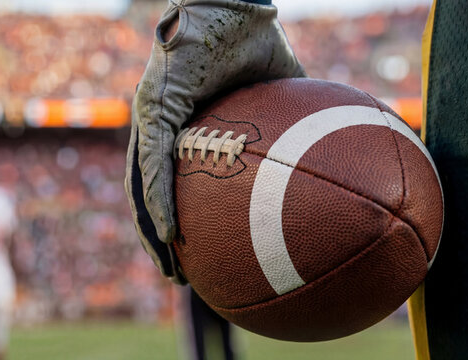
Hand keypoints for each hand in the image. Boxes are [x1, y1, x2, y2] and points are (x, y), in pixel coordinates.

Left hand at [125, 0, 304, 283]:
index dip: (177, 212)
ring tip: (169, 267)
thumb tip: (327, 143)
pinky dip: (158, 200)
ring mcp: (149, 115)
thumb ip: (289, 114)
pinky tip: (168, 233)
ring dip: (150, 230)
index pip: (171, 177)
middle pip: (148, 190)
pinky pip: (153, 164)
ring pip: (141, 185)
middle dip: (159, 236)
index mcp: (180, 119)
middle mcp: (156, 122)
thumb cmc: (249, 31)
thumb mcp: (277, 83)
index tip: (193, 247)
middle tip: (178, 272)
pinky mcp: (153, 106)